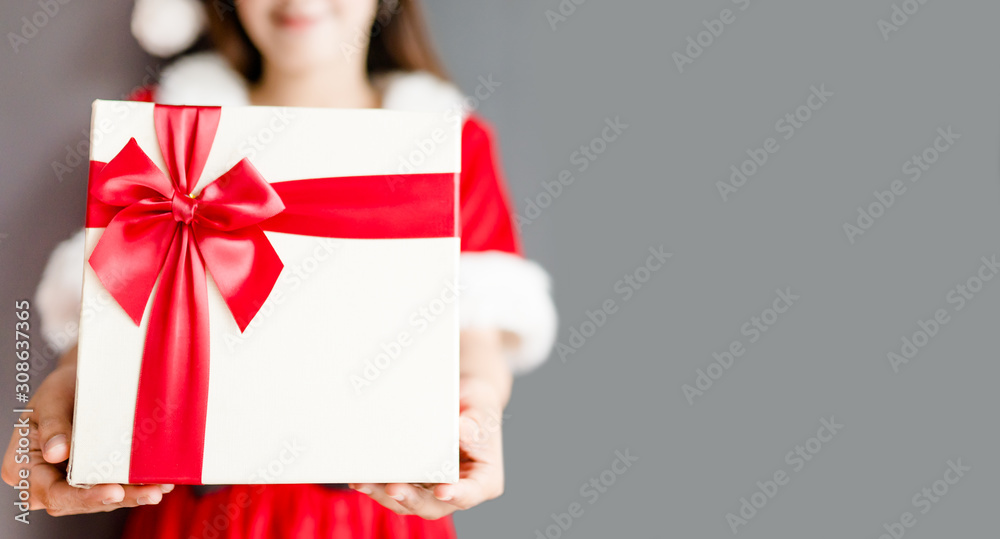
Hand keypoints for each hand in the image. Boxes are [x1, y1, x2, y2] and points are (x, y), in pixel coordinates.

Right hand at [1, 353, 172, 515]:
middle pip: (80, 501)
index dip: (84, 497)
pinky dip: (136, 487)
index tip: (114, 491)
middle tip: (151, 493)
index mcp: (22, 467)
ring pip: (101, 498)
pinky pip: (114, 487)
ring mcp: (69, 482)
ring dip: (132, 496)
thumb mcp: (51, 399)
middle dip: (118, 498)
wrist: (79, 381)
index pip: (53, 493)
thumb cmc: (60, 388)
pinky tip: (158, 483)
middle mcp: (45, 481)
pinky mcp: (92, 478)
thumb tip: (55, 453)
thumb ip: (53, 425)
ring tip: (159, 488)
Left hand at [350, 376, 505, 519]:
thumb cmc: (477, 405)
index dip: (457, 495)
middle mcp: (458, 491)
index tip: (443, 491)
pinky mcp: (414, 483)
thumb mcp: (482, 408)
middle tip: (393, 488)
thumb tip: (460, 429)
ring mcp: (433, 489)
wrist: (463, 401)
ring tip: (364, 482)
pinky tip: (361, 478)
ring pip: (409, 502)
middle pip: (434, 505)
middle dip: (411, 499)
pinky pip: (395, 489)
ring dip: (385, 495)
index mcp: (483, 480)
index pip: (471, 493)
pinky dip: (378, 485)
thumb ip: (474, 423)